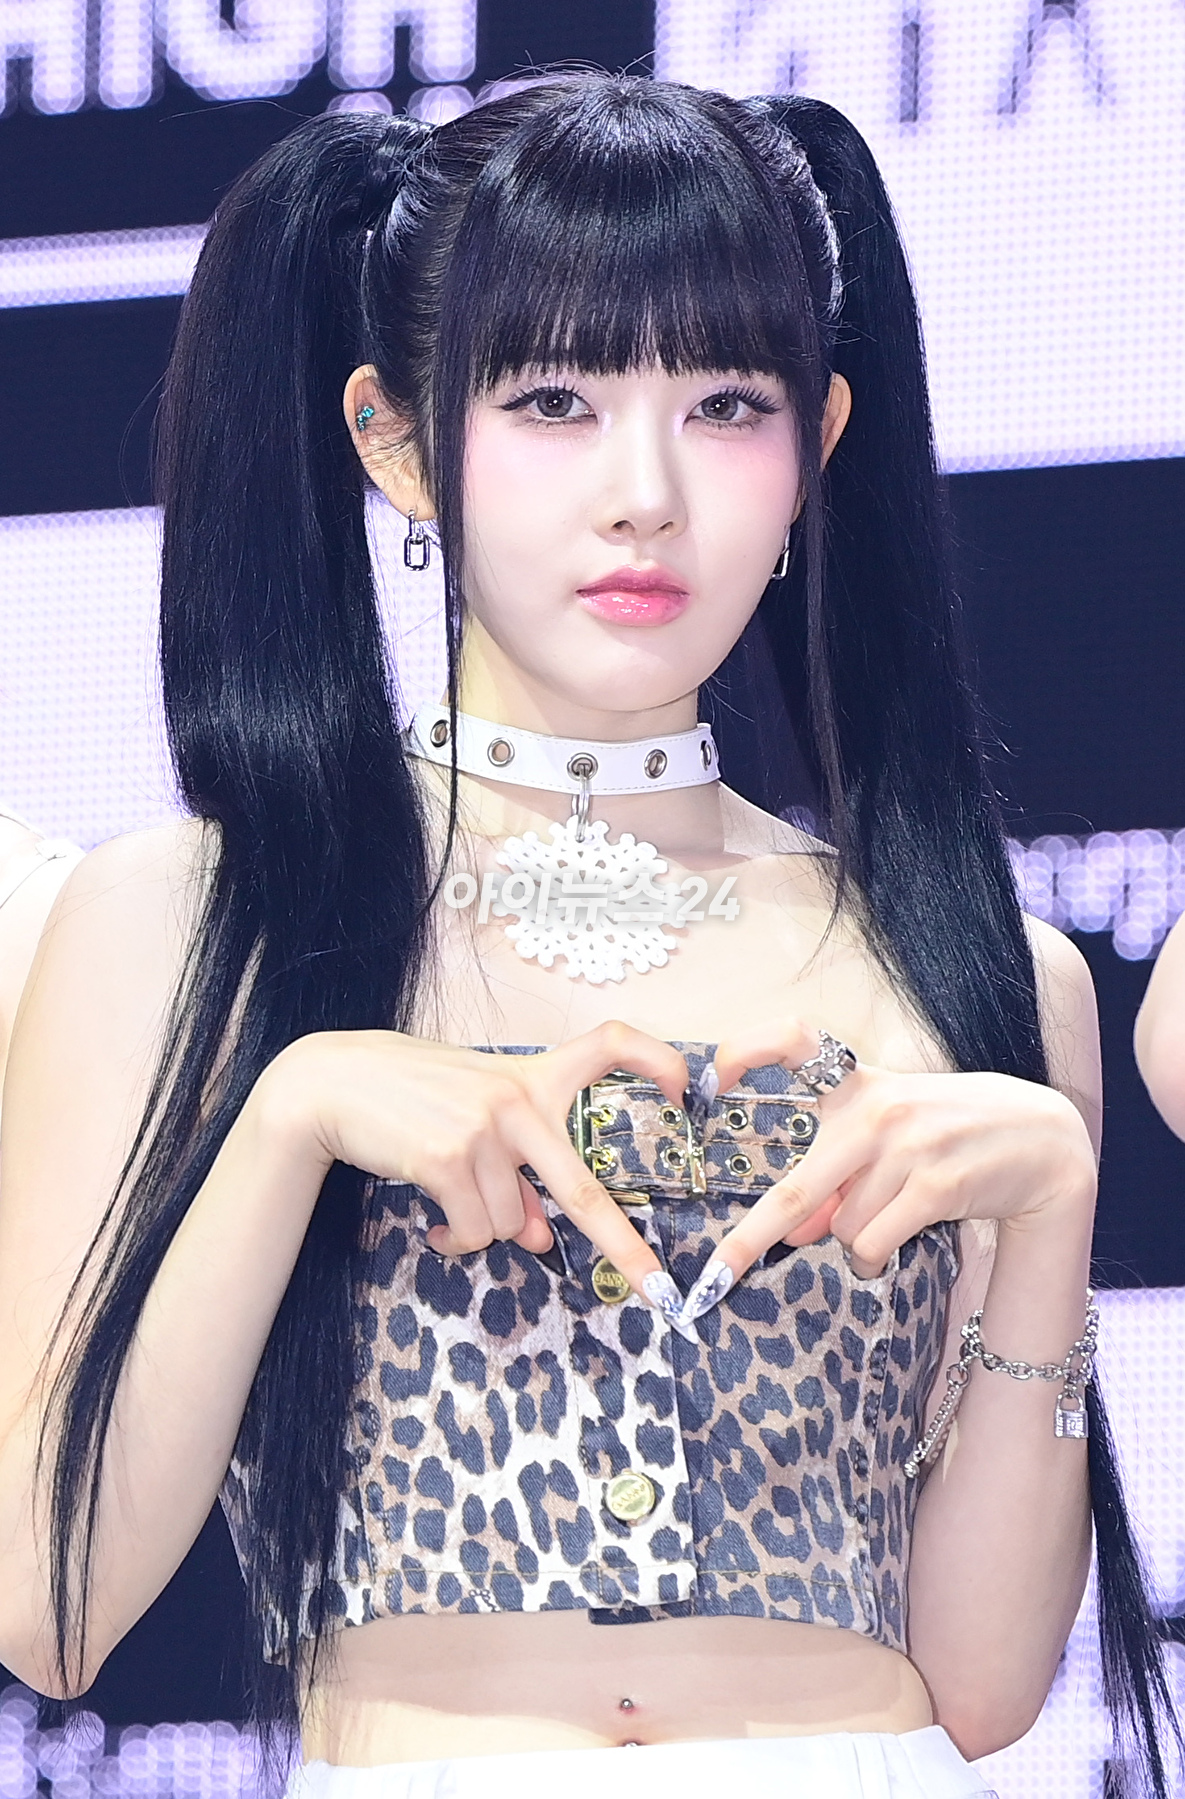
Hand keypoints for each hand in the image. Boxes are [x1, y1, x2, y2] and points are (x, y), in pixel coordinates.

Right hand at [265, 1021, 688, 1306]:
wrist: (332, 1086)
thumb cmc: (409, 1097)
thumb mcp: (473, 1119)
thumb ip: (515, 1167)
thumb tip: (538, 1236)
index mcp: (530, 1076)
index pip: (608, 1042)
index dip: (655, 1059)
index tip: (688, 1084)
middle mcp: (517, 1100)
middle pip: (582, 1186)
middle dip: (621, 1244)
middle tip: (655, 1285)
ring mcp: (485, 1129)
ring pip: (510, 1224)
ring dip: (483, 1231)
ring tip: (450, 1206)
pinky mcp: (449, 1159)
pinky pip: (473, 1231)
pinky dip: (456, 1240)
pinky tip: (433, 1223)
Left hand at [681, 1019, 1096, 1321]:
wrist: (1042, 1141)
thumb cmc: (950, 1134)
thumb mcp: (890, 1137)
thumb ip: (838, 1174)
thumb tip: (796, 1231)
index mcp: (859, 1083)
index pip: (794, 1037)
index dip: (747, 1050)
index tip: (712, 1077)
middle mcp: (877, 1109)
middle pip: (797, 1190)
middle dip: (750, 1239)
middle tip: (716, 1276)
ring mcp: (907, 1146)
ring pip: (843, 1229)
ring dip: (855, 1243)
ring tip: (890, 1220)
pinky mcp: (935, 1184)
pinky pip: (875, 1245)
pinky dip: (875, 1260)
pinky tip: (896, 1244)